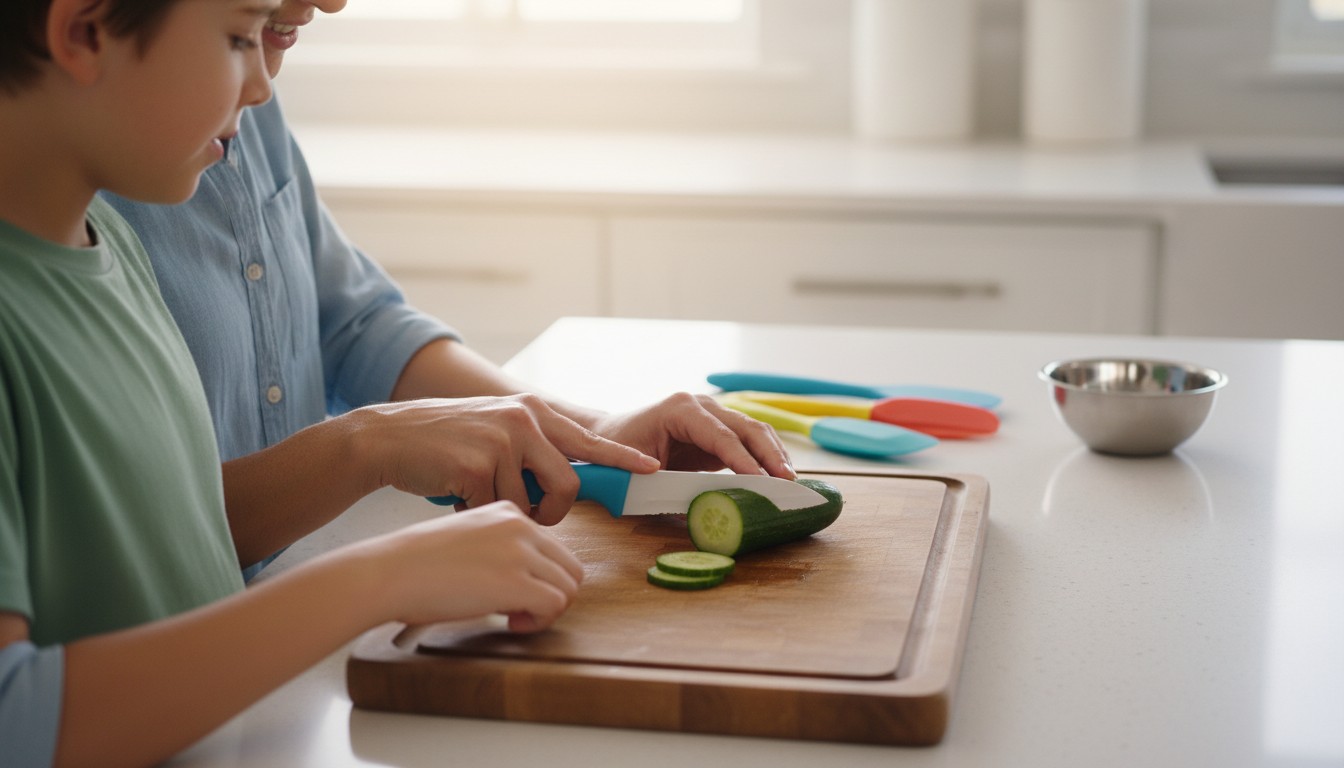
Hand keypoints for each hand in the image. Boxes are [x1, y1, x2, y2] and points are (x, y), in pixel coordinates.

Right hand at [349, 394, 658, 524]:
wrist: (385, 438)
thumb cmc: (441, 444)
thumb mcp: (495, 430)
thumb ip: (530, 446)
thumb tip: (563, 479)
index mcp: (532, 412)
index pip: (588, 439)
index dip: (620, 456)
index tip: (651, 466)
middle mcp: (523, 419)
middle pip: (568, 483)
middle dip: (553, 512)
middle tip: (531, 517)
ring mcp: (500, 439)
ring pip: (528, 503)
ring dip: (505, 513)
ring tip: (474, 496)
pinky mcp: (477, 464)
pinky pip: (495, 510)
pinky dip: (476, 513)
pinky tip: (455, 496)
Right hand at [361, 501, 583, 632]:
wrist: (388, 572)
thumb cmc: (416, 565)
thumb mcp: (469, 540)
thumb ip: (502, 552)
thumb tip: (528, 586)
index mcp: (508, 512)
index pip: (554, 549)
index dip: (543, 579)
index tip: (516, 594)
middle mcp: (519, 526)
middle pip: (570, 567)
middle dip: (553, 595)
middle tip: (521, 612)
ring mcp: (519, 551)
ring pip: (569, 587)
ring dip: (547, 611)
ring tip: (514, 618)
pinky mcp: (514, 580)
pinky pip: (555, 605)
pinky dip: (540, 622)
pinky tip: (511, 623)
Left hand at [586, 392, 795, 478]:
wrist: (608, 436)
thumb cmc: (616, 451)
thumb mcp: (634, 468)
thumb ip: (665, 484)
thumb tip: (703, 505)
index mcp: (680, 410)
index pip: (721, 435)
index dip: (744, 459)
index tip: (763, 481)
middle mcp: (701, 405)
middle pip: (746, 427)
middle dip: (770, 455)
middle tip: (789, 483)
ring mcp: (712, 414)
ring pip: (754, 430)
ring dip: (775, 455)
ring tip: (791, 482)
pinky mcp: (718, 429)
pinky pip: (748, 441)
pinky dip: (766, 457)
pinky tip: (778, 476)